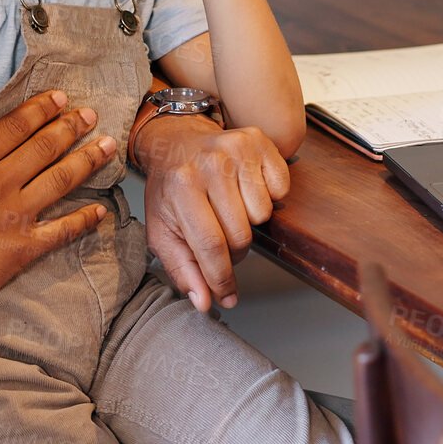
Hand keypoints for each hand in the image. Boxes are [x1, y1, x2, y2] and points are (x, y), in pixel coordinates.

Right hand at [0, 90, 118, 334]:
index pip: (13, 126)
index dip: (41, 109)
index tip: (60, 97)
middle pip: (43, 147)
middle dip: (71, 127)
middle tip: (91, 115)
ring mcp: (12, 217)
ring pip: (60, 180)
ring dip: (87, 161)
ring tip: (107, 146)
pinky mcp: (21, 250)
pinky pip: (62, 231)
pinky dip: (84, 219)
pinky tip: (100, 210)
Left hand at [136, 114, 290, 311]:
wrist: (175, 141)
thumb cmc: (169, 189)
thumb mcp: (162, 230)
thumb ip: (181, 269)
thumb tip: (205, 303)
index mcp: (182, 187)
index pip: (211, 246)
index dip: (221, 278)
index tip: (226, 296)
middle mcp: (210, 164)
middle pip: (241, 234)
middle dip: (233, 250)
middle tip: (220, 238)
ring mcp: (237, 149)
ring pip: (263, 213)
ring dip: (249, 221)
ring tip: (230, 208)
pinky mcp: (258, 141)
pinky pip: (280, 188)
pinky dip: (268, 196)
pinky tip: (245, 189)